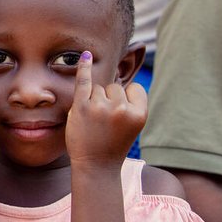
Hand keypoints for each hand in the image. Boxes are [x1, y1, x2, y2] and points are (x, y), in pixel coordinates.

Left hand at [65, 51, 146, 166]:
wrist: (96, 166)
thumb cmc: (113, 144)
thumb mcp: (132, 124)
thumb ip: (129, 102)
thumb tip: (117, 73)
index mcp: (139, 114)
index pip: (133, 89)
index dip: (126, 100)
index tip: (120, 117)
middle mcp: (121, 109)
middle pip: (115, 88)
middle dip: (108, 101)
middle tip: (104, 124)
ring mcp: (101, 108)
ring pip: (99, 89)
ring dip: (94, 101)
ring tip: (94, 122)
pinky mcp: (82, 108)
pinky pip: (84, 81)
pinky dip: (83, 67)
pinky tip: (85, 55)